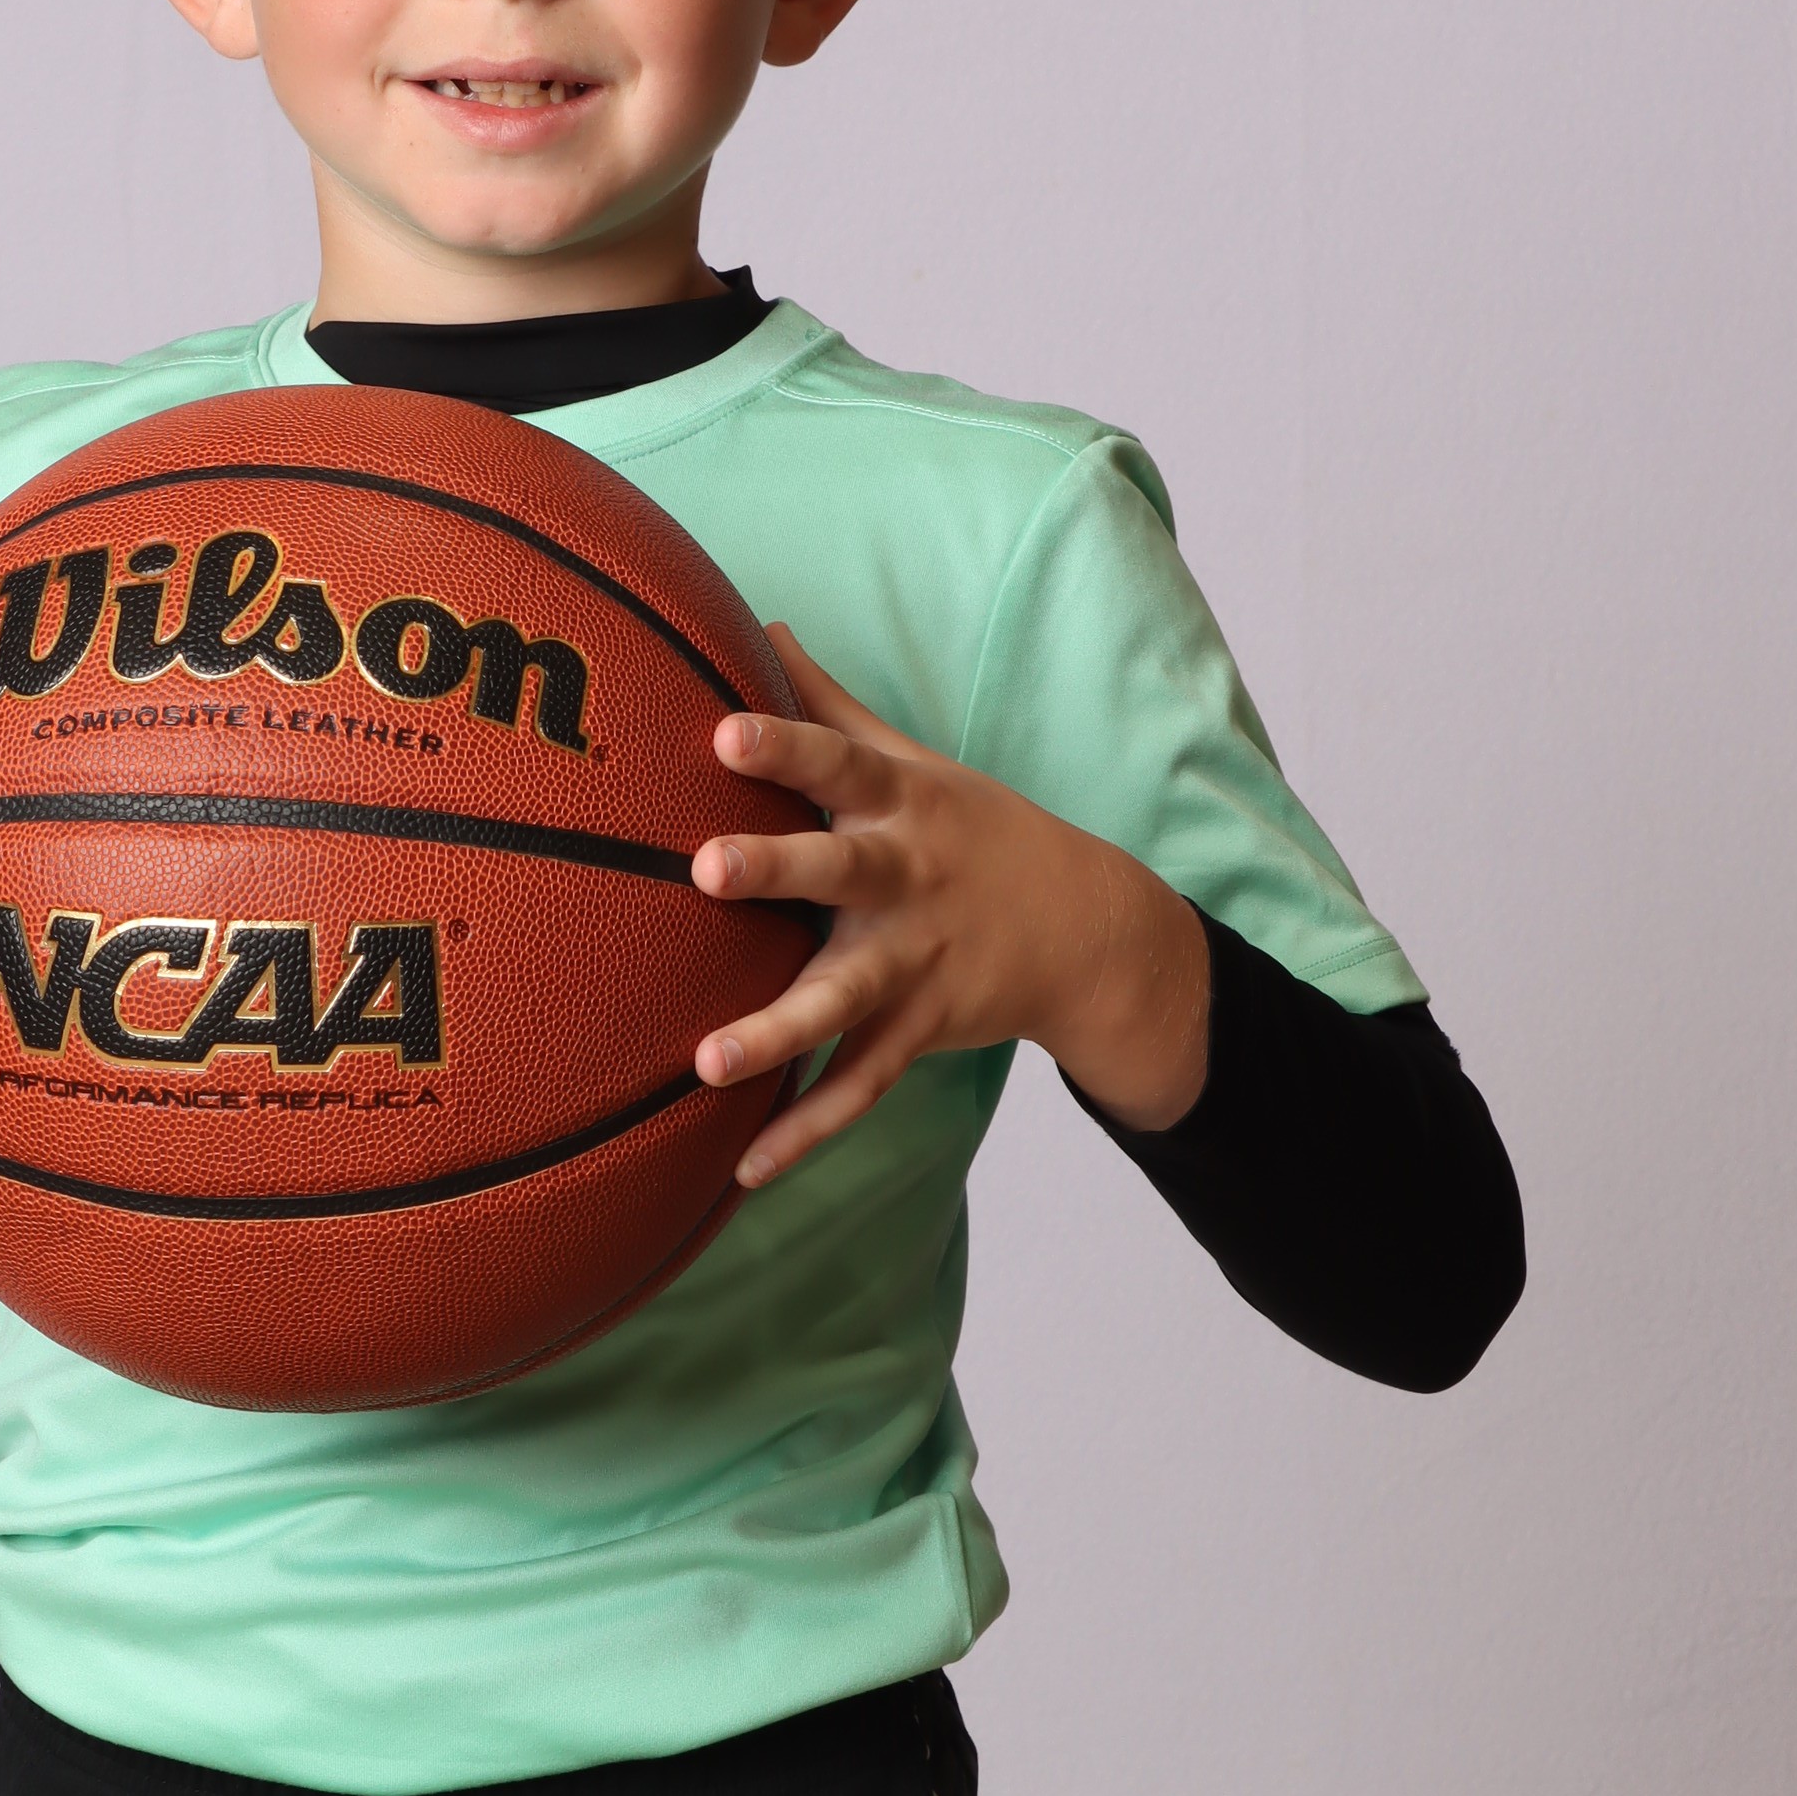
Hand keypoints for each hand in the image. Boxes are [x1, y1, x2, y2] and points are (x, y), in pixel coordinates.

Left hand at [690, 626, 1210, 1185]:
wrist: (1090, 930)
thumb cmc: (971, 830)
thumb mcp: (914, 762)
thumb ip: (830, 703)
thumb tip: (756, 627)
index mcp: (901, 807)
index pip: (838, 764)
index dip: (784, 747)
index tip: (723, 732)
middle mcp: (907, 882)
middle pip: (839, 873)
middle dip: (776, 872)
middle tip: (706, 871)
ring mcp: (916, 963)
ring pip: (843, 1001)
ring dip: (776, 1032)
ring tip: (706, 1063)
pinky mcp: (920, 1031)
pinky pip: (857, 1087)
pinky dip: (806, 1129)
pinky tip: (744, 1168)